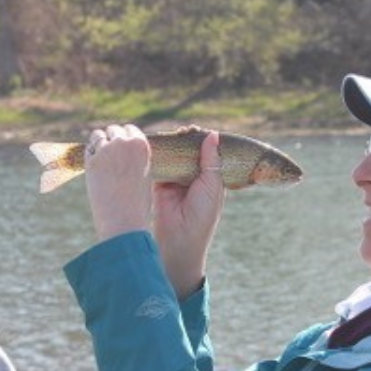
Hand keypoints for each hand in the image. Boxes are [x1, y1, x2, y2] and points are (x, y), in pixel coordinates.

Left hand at [85, 124, 153, 240]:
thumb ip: (134, 157)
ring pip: (98, 135)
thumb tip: (120, 146)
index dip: (125, 138)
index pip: (130, 130)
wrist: (123, 218)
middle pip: (114, 130)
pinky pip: (88, 149)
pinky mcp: (92, 160)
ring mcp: (107, 150)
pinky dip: (90, 155)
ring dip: (98, 144)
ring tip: (102, 162)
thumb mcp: (143, 173)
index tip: (122, 148)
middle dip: (111, 139)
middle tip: (110, 157)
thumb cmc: (136, 201)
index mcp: (142, 145)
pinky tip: (95, 169)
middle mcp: (124, 143)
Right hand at [152, 131, 225, 297]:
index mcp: (210, 179)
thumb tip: (212, 135)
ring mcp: (176, 181)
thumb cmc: (202, 216)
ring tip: (172, 134)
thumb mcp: (211, 186)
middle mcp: (193, 179)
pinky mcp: (159, 184)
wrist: (179, 239)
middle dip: (186, 141)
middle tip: (184, 131)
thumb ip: (211, 160)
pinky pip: (159, 165)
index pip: (208, 154)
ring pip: (174, 157)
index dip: (204, 141)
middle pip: (189, 153)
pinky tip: (157, 144)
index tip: (199, 130)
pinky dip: (158, 155)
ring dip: (173, 146)